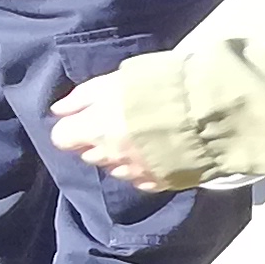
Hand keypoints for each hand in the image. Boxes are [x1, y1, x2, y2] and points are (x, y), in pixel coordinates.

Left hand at [48, 65, 167, 188]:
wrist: (206, 112)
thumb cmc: (157, 88)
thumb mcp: (115, 81)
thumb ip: (82, 97)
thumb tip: (58, 110)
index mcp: (95, 130)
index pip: (62, 138)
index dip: (72, 127)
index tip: (86, 118)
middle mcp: (110, 156)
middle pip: (89, 154)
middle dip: (98, 140)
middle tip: (119, 122)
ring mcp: (135, 172)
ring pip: (114, 168)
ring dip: (120, 155)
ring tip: (142, 137)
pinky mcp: (159, 183)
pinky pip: (141, 179)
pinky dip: (143, 167)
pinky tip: (157, 152)